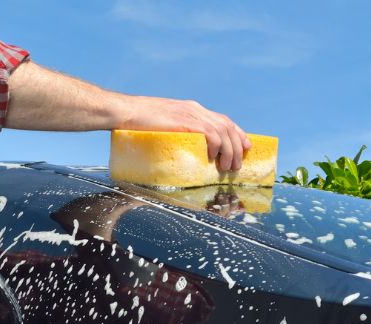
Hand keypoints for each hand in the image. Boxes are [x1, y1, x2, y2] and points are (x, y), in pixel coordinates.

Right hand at [118, 96, 251, 171]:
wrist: (124, 112)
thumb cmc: (139, 122)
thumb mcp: (166, 126)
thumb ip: (180, 133)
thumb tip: (188, 151)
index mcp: (192, 109)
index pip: (223, 120)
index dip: (238, 133)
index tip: (246, 146)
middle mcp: (195, 109)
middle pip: (227, 127)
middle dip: (237, 147)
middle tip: (237, 165)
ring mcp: (190, 114)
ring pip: (222, 132)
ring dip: (229, 151)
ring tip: (228, 167)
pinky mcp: (184, 121)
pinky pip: (209, 133)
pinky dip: (216, 146)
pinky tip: (213, 158)